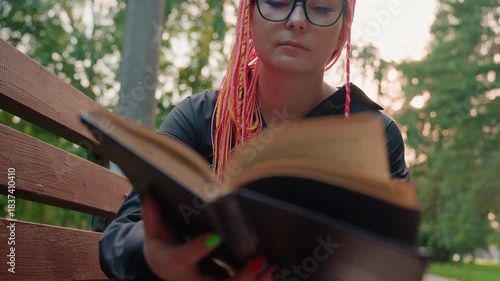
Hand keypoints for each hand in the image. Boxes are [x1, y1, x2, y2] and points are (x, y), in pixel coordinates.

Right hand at [141, 193, 275, 280]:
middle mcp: (192, 278)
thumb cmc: (162, 246)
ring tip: (271, 266)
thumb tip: (148, 190)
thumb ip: (153, 214)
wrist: (163, 267)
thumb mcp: (154, 232)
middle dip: (239, 277)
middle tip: (257, 261)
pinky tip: (272, 270)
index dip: (199, 248)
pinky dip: (257, 279)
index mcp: (173, 262)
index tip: (215, 237)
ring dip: (253, 279)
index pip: (184, 257)